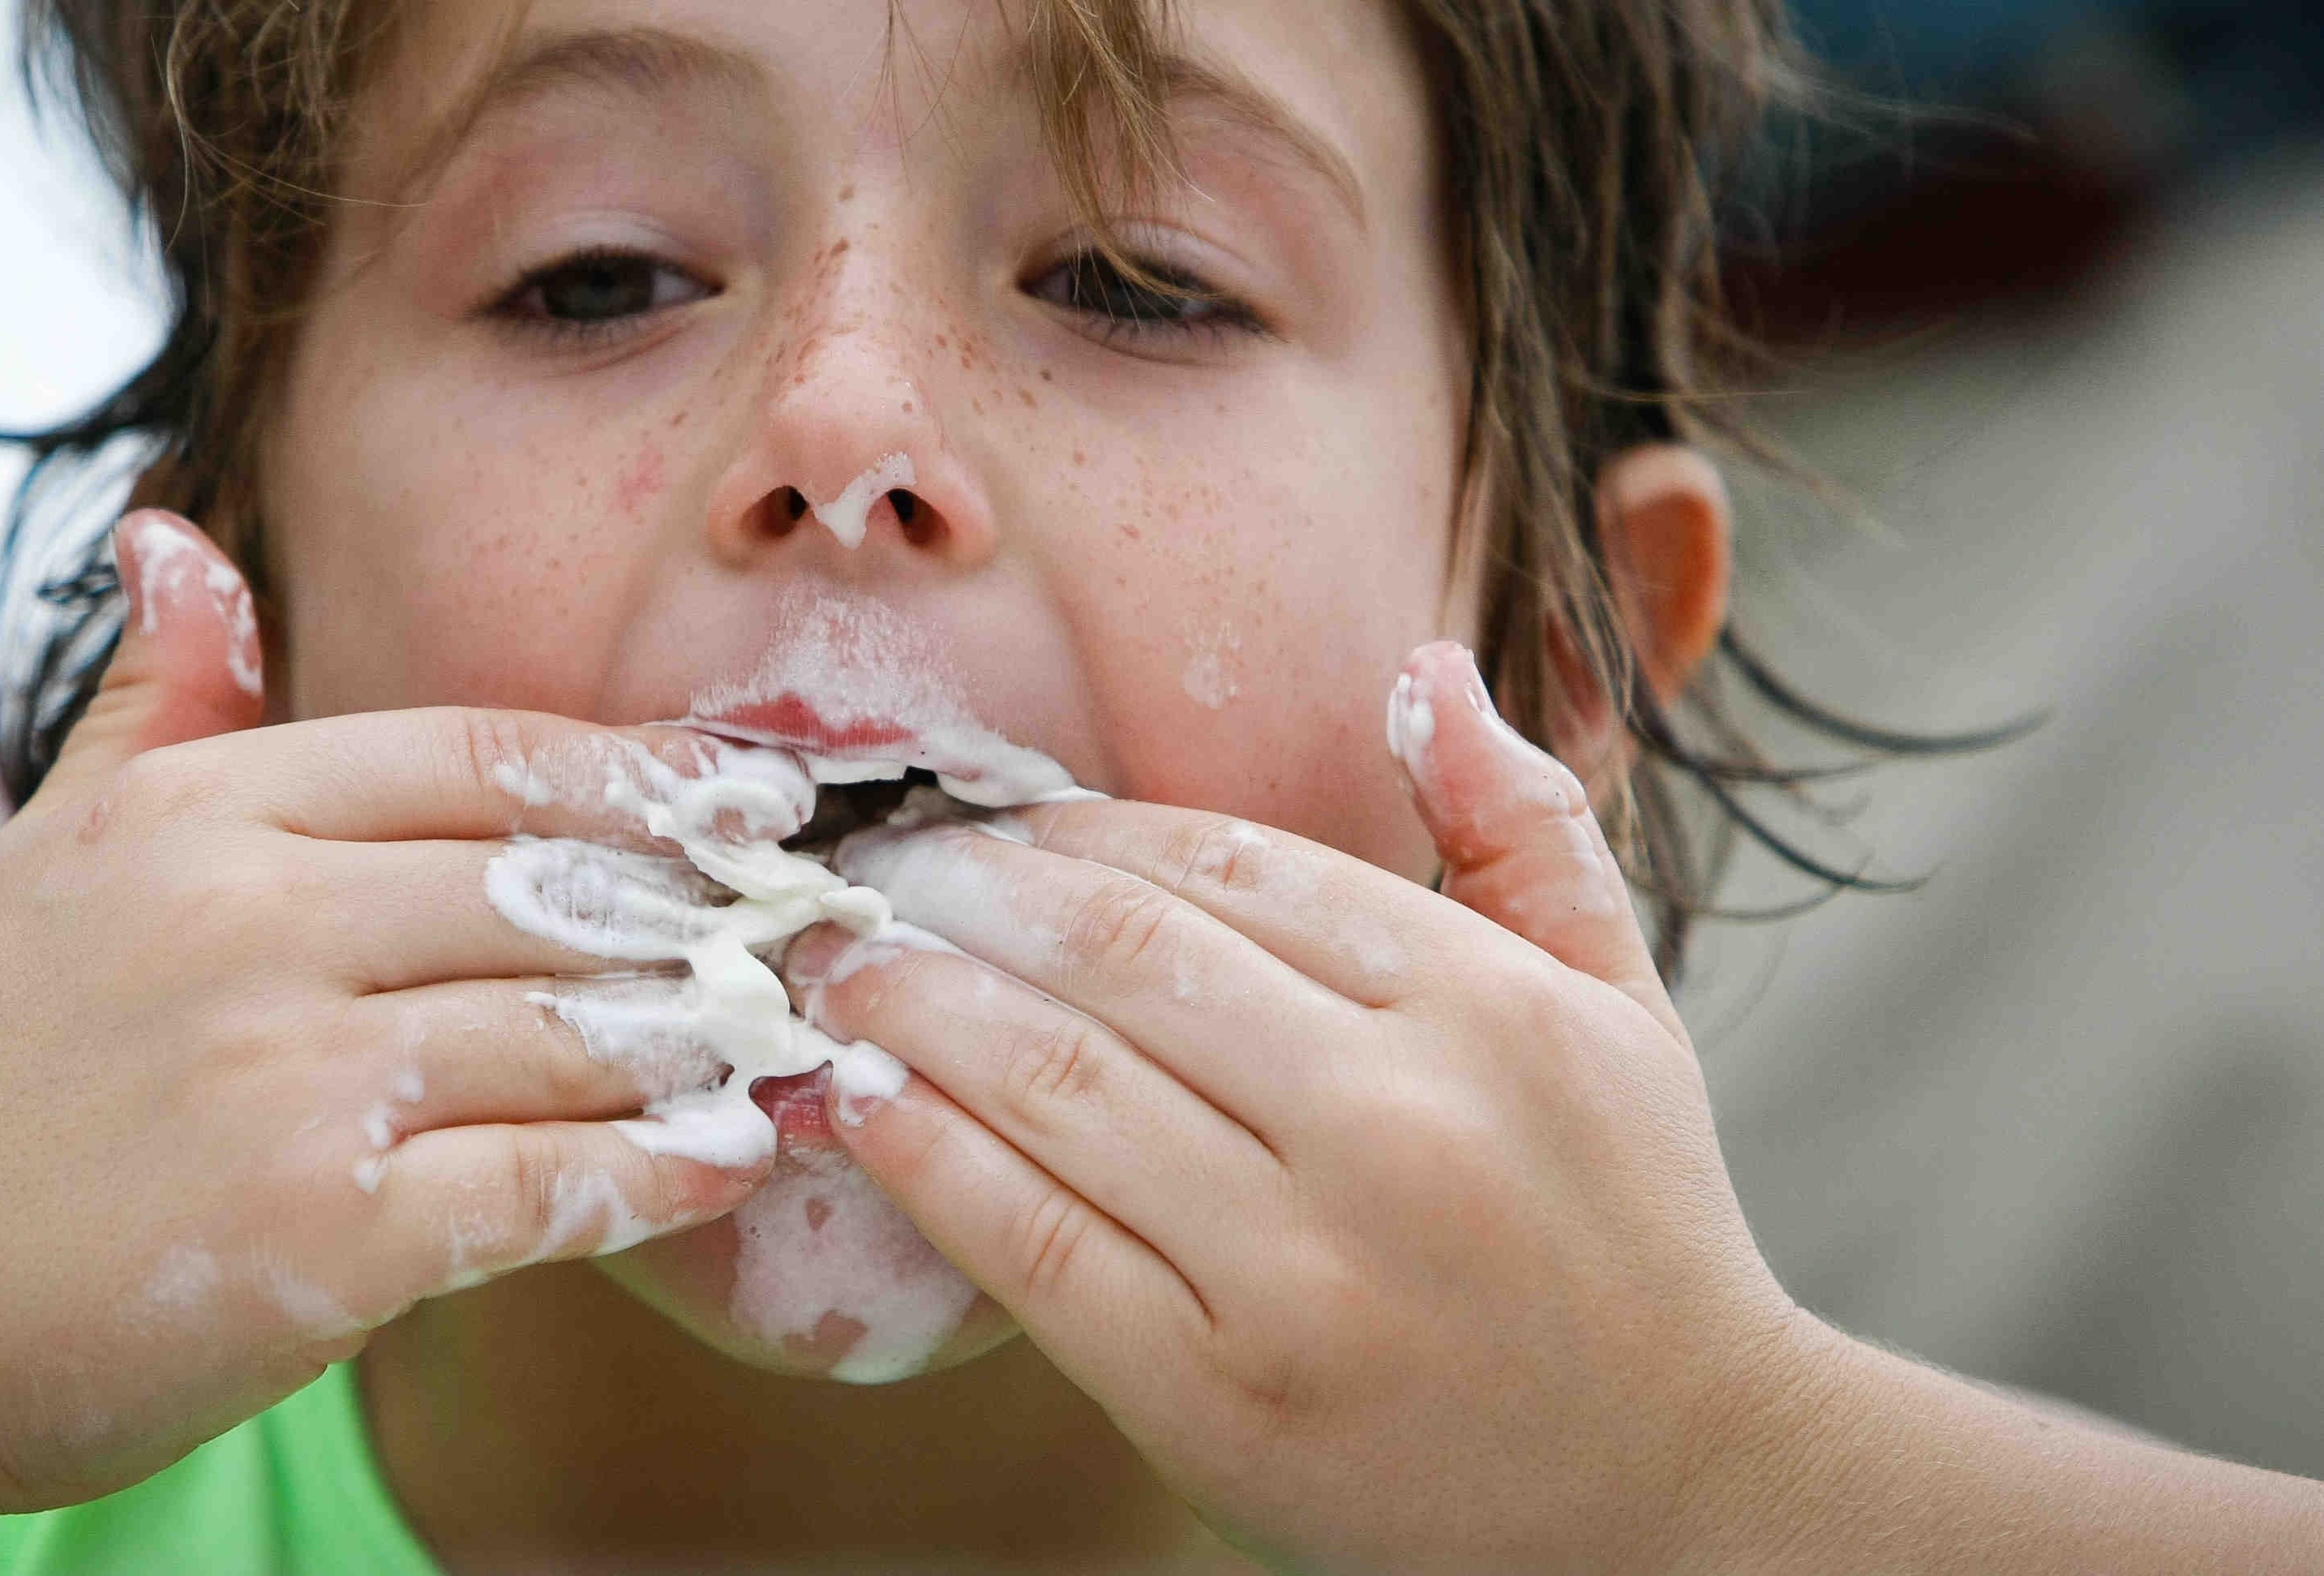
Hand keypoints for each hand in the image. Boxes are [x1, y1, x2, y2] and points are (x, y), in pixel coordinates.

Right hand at [0, 512, 770, 1518]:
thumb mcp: (52, 849)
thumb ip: (157, 699)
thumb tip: (177, 530)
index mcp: (204, 813)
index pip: (484, 757)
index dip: (646, 774)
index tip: (758, 796)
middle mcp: (250, 922)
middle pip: (557, 888)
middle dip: (711, 911)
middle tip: (825, 926)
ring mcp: (285, 1079)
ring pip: (574, 1030)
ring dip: (712, 1041)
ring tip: (805, 1040)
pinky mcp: (316, 1235)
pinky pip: (541, 1183)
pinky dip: (653, 1174)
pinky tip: (731, 1161)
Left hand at [786, 639, 1804, 1568]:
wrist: (1686, 1491)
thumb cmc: (1633, 1233)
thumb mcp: (1620, 1013)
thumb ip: (1525, 835)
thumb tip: (1425, 670)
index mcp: (1486, 1013)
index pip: (1231, 869)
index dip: (1084, 831)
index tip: (993, 819)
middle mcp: (1394, 1126)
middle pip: (1121, 958)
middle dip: (966, 895)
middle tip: (873, 872)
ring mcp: (1302, 1269)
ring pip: (1058, 1084)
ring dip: (916, 1007)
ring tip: (839, 968)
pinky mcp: (1220, 1399)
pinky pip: (1036, 1245)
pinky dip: (930, 1160)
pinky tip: (865, 1103)